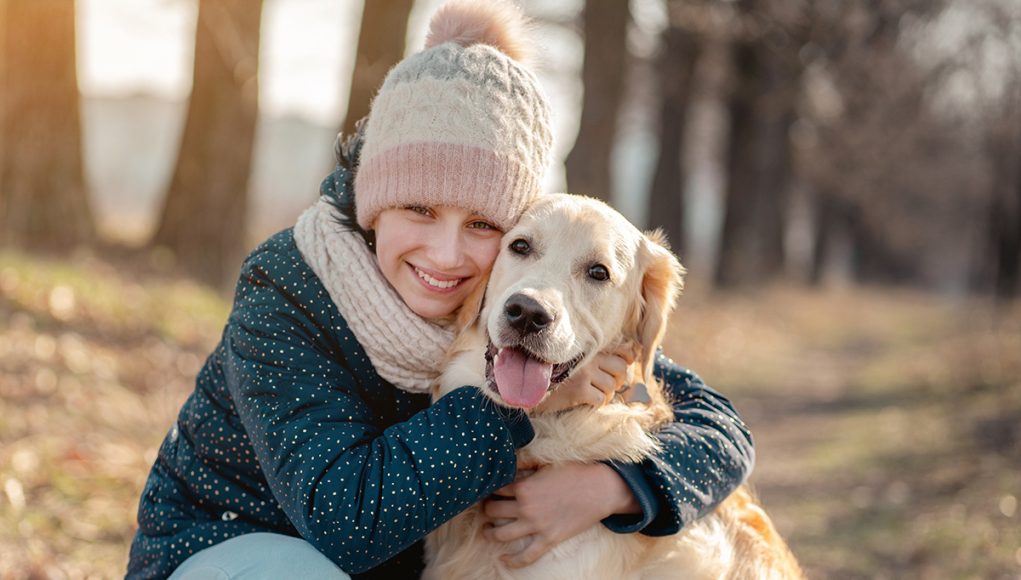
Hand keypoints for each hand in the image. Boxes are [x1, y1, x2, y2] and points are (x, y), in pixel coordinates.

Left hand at [480, 462, 640, 567]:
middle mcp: (525, 507)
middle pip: (492, 511)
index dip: (489, 488)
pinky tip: (503, 560)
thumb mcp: (547, 463)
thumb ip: (525, 462)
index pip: (495, 488)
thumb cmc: (574, 472)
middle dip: (486, 509)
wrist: (600, 489)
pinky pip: (526, 556)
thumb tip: (509, 460)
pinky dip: (513, 561)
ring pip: (501, 534)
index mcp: (524, 486)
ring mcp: (536, 526)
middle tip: (487, 508)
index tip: (487, 489)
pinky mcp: (549, 539)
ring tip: (487, 530)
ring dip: (489, 533)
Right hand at [538, 350, 633, 412]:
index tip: (625, 365)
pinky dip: (598, 402)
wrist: (527, 384)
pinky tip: (589, 401)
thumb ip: (592, 353)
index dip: (629, 359)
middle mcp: (588, 358)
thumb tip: (625, 360)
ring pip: (612, 386)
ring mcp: (584, 374)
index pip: (622, 349)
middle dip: (619, 379)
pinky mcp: (578, 391)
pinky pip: (601, 399)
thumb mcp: (571, 355)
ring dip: (608, 393)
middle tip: (610, 384)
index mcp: (588, 346)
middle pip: (621, 369)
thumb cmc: (551, 370)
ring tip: (597, 393)